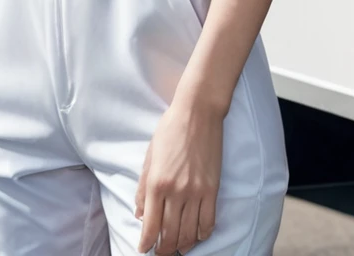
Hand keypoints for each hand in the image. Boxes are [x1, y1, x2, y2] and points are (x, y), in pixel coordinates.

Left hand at [135, 99, 222, 253]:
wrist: (198, 112)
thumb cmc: (171, 129)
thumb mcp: (150, 156)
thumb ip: (144, 187)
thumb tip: (140, 214)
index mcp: (157, 183)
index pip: (150, 226)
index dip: (146, 243)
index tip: (144, 248)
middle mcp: (176, 192)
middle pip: (170, 235)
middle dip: (163, 249)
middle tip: (160, 252)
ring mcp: (196, 192)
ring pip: (189, 233)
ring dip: (181, 245)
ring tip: (176, 247)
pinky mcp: (213, 189)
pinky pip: (208, 222)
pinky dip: (201, 235)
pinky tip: (196, 235)